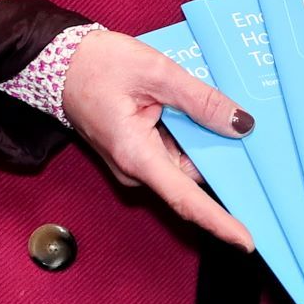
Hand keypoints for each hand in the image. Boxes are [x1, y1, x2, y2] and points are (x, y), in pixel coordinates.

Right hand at [57, 27, 256, 249]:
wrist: (58, 61)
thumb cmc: (97, 66)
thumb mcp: (157, 73)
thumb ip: (201, 100)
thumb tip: (239, 124)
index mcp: (137, 156)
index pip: (186, 199)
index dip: (219, 221)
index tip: (246, 241)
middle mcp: (136, 168)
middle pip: (193, 176)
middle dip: (221, 155)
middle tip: (242, 122)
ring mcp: (136, 161)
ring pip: (186, 160)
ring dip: (202, 137)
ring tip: (208, 101)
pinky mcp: (137, 151)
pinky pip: (173, 149)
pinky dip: (189, 132)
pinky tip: (192, 106)